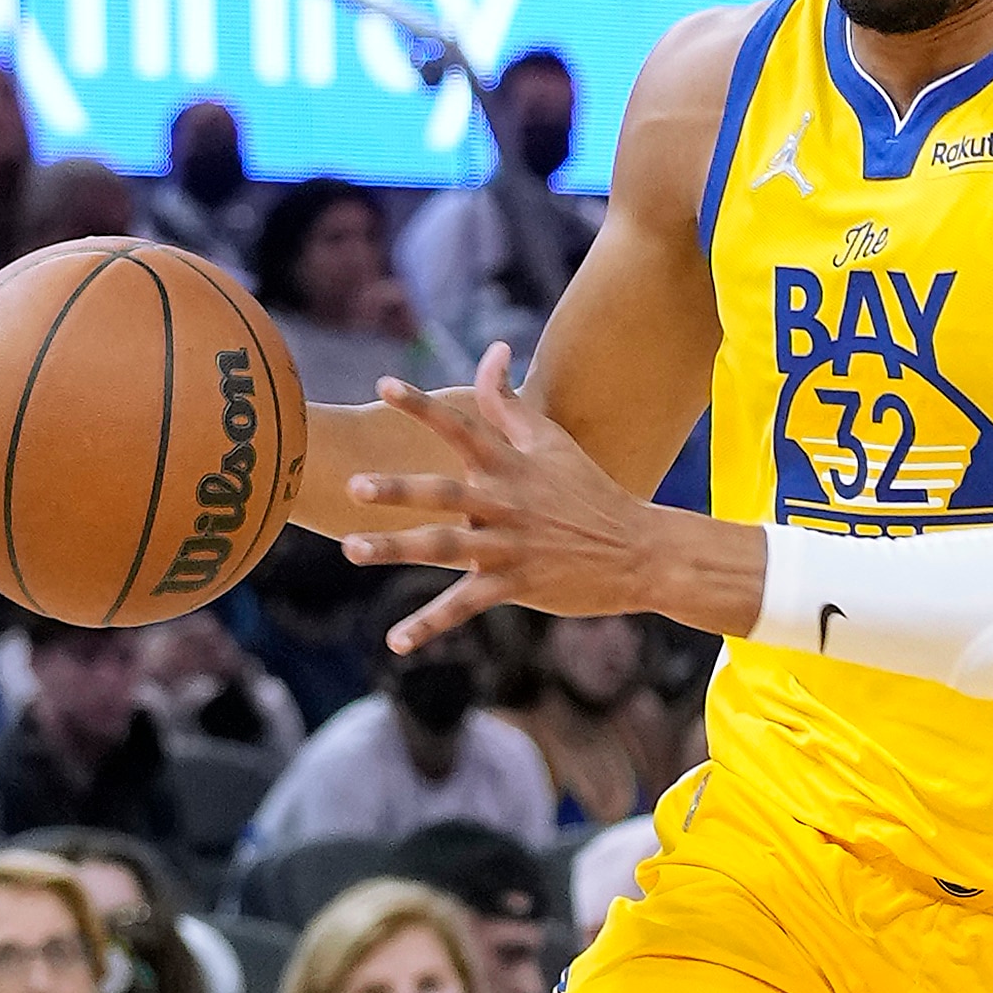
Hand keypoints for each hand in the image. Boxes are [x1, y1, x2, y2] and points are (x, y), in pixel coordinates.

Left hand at [341, 341, 666, 639]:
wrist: (640, 550)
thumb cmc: (591, 490)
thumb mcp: (551, 440)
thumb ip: (509, 402)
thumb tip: (494, 350)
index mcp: (510, 465)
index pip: (462, 427)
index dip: (423, 406)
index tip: (384, 386)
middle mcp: (505, 503)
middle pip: (444, 493)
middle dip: (399, 490)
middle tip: (355, 486)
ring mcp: (508, 546)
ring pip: (444, 548)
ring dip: (396, 549)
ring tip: (352, 549)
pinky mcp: (515, 585)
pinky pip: (464, 606)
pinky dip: (430, 624)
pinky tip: (396, 641)